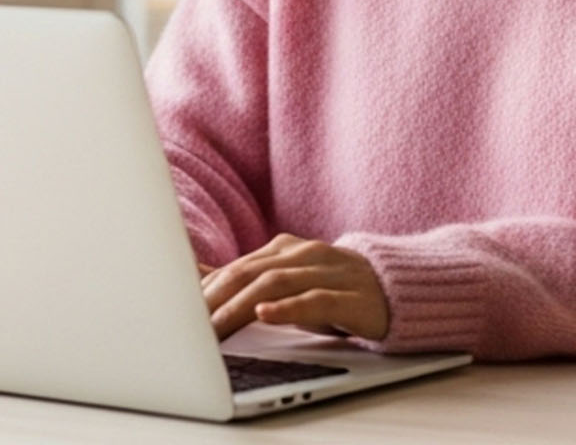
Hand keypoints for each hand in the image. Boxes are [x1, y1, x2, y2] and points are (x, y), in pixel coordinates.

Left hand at [200, 234, 389, 341]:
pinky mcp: (352, 297)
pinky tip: (265, 315)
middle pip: (249, 273)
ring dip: (240, 306)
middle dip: (215, 299)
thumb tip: (194, 277)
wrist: (398, 287)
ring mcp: (329, 272)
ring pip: (275, 284)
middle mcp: (303, 255)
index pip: (236, 268)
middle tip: (188, 323)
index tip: (177, 311)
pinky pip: (315, 299)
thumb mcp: (287, 280)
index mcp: (285, 249)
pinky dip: (287, 307)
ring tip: (215, 326)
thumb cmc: (335, 288)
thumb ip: (245, 279)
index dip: (205, 290)